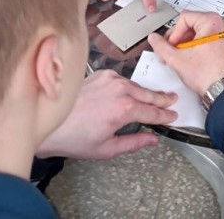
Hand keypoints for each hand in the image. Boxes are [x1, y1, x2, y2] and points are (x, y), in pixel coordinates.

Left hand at [36, 70, 177, 159]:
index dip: (165, 115)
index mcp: (125, 109)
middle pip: (148, 94)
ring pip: (136, 85)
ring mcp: (111, 79)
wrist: (50, 122)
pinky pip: (122, 79)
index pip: (153, 112)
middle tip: (173, 99)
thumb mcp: (107, 148)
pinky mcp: (102, 74)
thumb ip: (134, 142)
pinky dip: (129, 85)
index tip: (173, 116)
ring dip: (146, 92)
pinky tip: (132, 91)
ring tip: (156, 96)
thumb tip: (152, 139)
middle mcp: (121, 90)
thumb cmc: (74, 137)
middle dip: (162, 98)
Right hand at [149, 12, 223, 95]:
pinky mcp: (222, 39)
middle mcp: (219, 22)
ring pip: (195, 29)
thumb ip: (161, 47)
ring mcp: (222, 30)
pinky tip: (188, 55)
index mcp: (211, 21)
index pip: (184, 18)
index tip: (171, 46)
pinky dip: (193, 43)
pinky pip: (203, 34)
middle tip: (171, 51)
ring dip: (184, 41)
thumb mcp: (177, 59)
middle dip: (177, 38)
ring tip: (178, 56)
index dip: (174, 33)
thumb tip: (153, 38)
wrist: (221, 89)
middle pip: (190, 22)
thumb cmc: (206, 74)